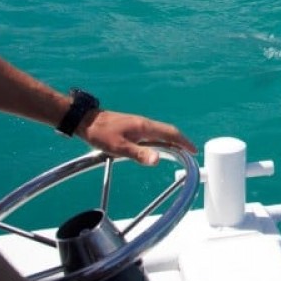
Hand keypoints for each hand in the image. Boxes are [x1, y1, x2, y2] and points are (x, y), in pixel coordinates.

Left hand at [79, 110, 196, 165]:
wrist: (86, 121)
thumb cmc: (101, 134)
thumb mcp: (119, 147)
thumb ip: (139, 153)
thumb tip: (158, 159)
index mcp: (145, 127)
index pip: (171, 133)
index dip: (184, 142)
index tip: (194, 151)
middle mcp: (145, 124)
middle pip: (168, 131)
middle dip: (180, 142)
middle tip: (189, 153)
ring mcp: (139, 124)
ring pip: (160, 132)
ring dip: (171, 141)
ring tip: (177, 152)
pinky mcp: (132, 126)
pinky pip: (153, 133)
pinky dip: (161, 140)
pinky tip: (156, 147)